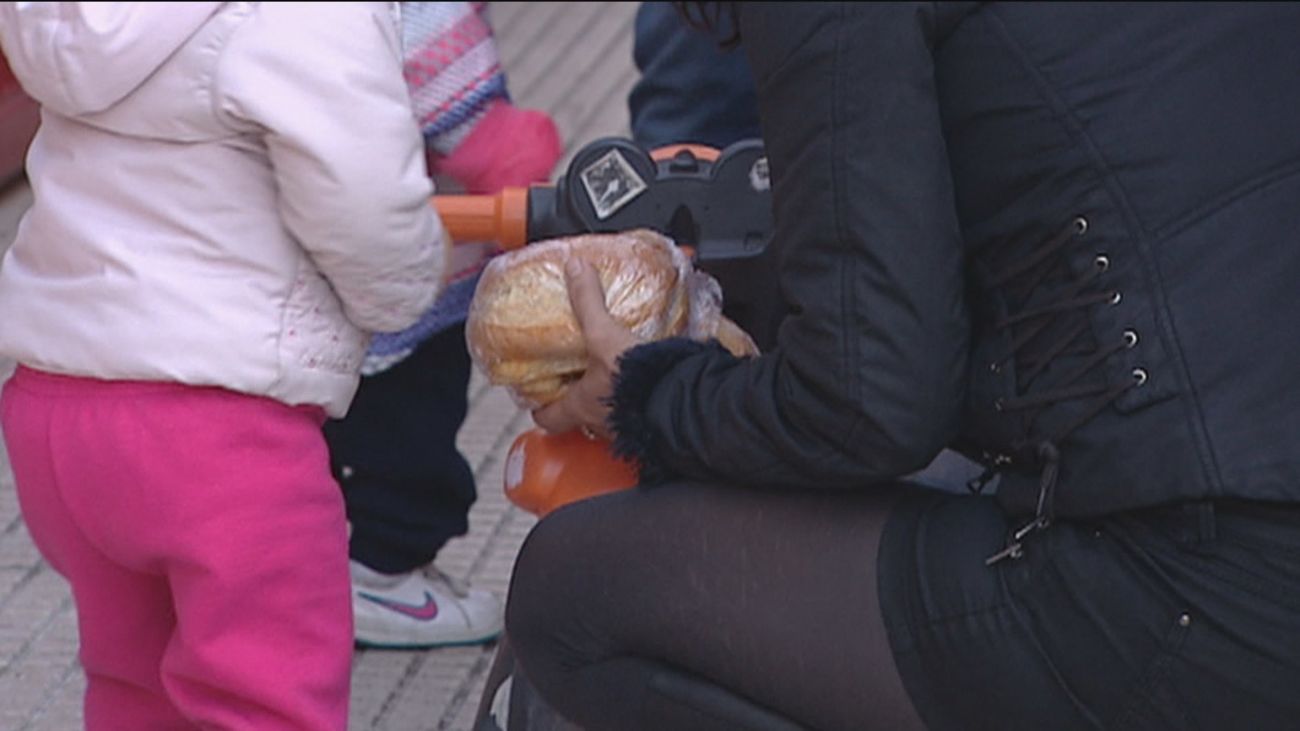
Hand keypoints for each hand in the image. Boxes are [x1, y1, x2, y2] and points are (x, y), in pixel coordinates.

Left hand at [532, 258, 637, 437]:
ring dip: (609, 399)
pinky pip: (640, 412)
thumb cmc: (636, 379)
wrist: (683, 400)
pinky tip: (647, 377)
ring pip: (610, 418)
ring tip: (612, 372)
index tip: (538, 395)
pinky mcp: (654, 423)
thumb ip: (588, 302)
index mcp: (581, 407)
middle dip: (578, 398)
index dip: (540, 407)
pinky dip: (639, 397)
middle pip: (579, 418)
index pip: (548, 418)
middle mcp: (602, 424)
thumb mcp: (605, 335)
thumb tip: (575, 269)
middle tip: (577, 375)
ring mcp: (629, 428)